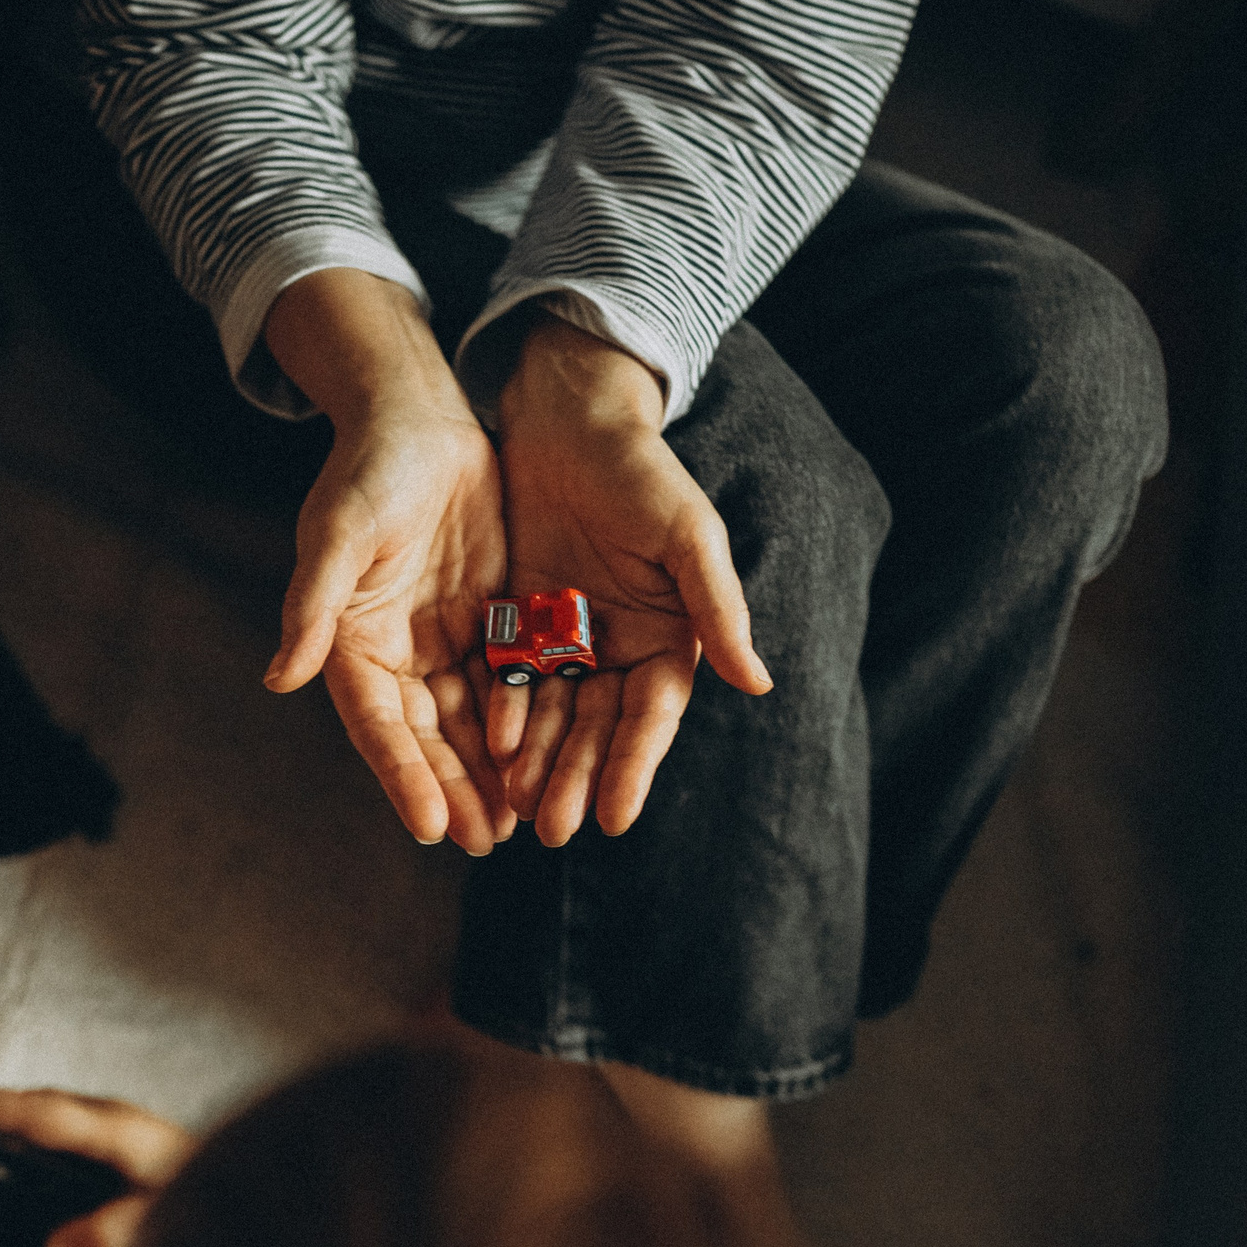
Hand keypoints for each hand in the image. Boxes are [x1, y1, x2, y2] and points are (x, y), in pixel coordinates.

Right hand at [0, 1088, 195, 1246]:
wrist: (248, 1197)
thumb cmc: (205, 1205)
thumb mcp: (164, 1226)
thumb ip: (115, 1235)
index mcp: (119, 1131)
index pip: (40, 1112)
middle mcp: (106, 1120)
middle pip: (25, 1104)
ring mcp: (102, 1128)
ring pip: (32, 1114)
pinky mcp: (99, 1145)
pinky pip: (42, 1131)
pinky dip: (6, 1135)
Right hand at [261, 271, 512, 853]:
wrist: (418, 417)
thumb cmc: (367, 471)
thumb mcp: (339, 534)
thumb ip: (312, 607)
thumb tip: (278, 679)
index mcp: (351, 643)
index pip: (378, 725)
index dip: (403, 777)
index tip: (432, 828)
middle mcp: (394, 653)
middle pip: (425, 737)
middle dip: (454, 790)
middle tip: (486, 842)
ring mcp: (441, 641)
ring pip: (469, 721)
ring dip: (490, 772)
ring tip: (520, 823)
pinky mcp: (486, 621)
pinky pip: (508, 684)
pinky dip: (523, 725)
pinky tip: (550, 762)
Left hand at [489, 316, 771, 844]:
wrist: (568, 416)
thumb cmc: (639, 470)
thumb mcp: (686, 535)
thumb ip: (719, 607)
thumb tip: (759, 683)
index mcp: (670, 637)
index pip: (651, 718)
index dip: (633, 768)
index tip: (615, 819)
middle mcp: (621, 647)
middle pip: (597, 729)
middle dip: (577, 779)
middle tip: (552, 830)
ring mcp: (568, 638)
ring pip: (553, 715)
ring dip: (538, 762)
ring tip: (518, 809)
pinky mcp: (521, 620)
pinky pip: (511, 679)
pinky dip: (503, 715)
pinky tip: (488, 749)